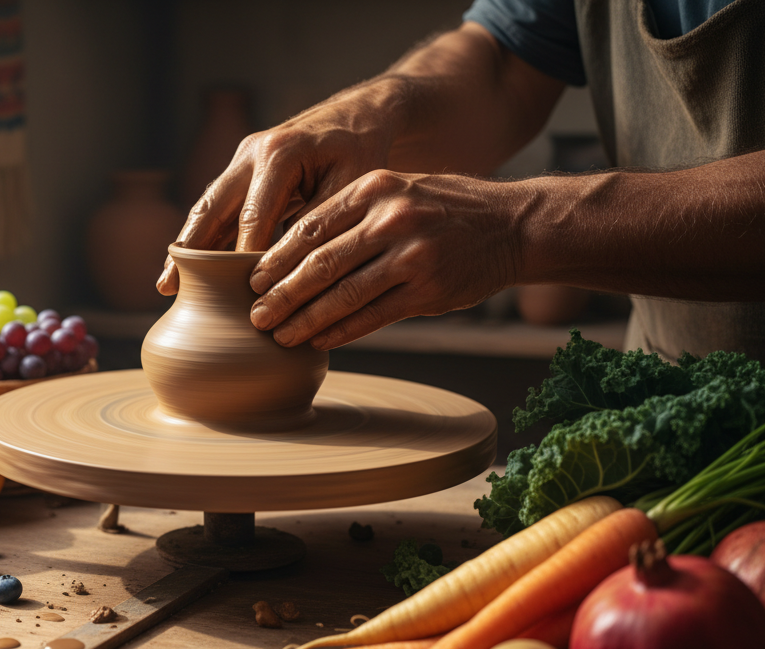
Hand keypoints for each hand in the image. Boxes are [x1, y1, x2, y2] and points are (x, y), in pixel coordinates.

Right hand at [156, 86, 400, 295]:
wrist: (360, 117)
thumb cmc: (362, 154)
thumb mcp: (351, 188)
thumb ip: (317, 226)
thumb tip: (288, 275)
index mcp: (280, 153)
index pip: (252, 216)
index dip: (240, 258)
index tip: (233, 295)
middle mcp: (253, 152)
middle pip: (211, 207)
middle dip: (190, 251)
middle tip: (169, 287)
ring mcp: (243, 159)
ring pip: (207, 207)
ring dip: (186, 246)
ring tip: (167, 284)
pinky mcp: (242, 170)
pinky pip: (217, 207)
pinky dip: (203, 237)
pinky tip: (187, 268)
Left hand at [247, 170, 524, 348]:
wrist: (513, 225)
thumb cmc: (445, 210)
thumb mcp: (398, 191)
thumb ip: (352, 214)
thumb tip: (292, 251)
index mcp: (375, 189)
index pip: (310, 228)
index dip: (276, 259)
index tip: (251, 281)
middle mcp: (391, 219)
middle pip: (320, 264)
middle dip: (281, 294)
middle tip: (256, 315)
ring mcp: (411, 256)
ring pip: (343, 295)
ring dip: (305, 320)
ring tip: (279, 335)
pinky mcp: (428, 290)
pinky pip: (372, 316)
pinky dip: (341, 332)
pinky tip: (319, 342)